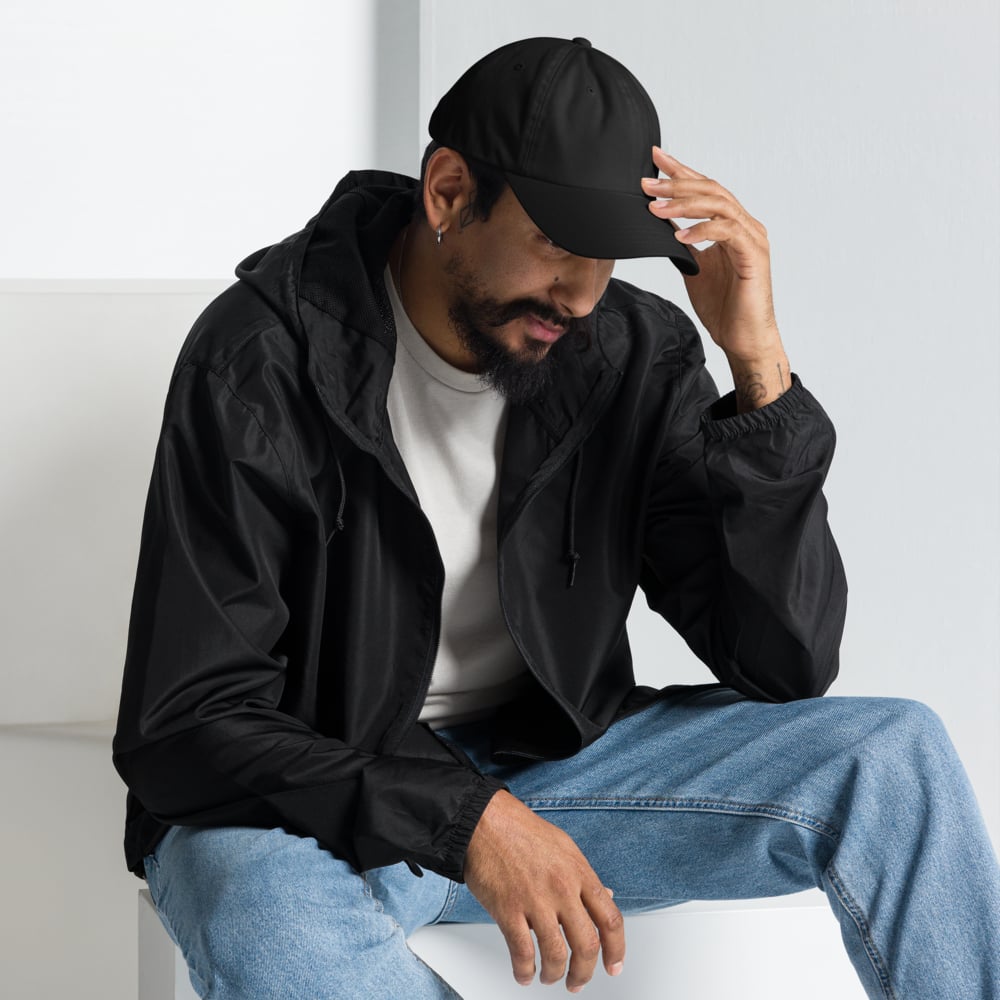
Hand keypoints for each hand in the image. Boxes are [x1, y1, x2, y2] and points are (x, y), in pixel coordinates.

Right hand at [464, 790, 624, 991]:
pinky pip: (522, 952)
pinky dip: (524, 971)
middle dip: (584, 973)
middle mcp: (562, 888)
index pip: (610, 919)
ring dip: (554, 975)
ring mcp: (535, 900)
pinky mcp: (508, 909)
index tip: (614, 966)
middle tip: (577, 982)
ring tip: (549, 978)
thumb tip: (606, 898)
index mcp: (579, 872)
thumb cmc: (521, 831)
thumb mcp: (564, 847)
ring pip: (556, 954)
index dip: (617, 950)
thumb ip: (584, 876)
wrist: (485, 821)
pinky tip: (524, 974)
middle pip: (587, 945)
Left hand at [642, 147, 789, 408]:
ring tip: (656, 206)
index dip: (681, 171)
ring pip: (719, 206)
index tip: (655, 158)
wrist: (742, 338)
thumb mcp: (694, 267)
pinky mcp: (754, 256)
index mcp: (731, 225)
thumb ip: (683, 244)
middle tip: (647, 181)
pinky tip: (680, 234)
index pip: (705, 189)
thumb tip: (660, 225)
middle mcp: (745, 225)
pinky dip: (702, 230)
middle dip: (677, 183)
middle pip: (712, 190)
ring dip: (684, 204)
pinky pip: (727, 232)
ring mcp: (752, 238)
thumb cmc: (724, 306)